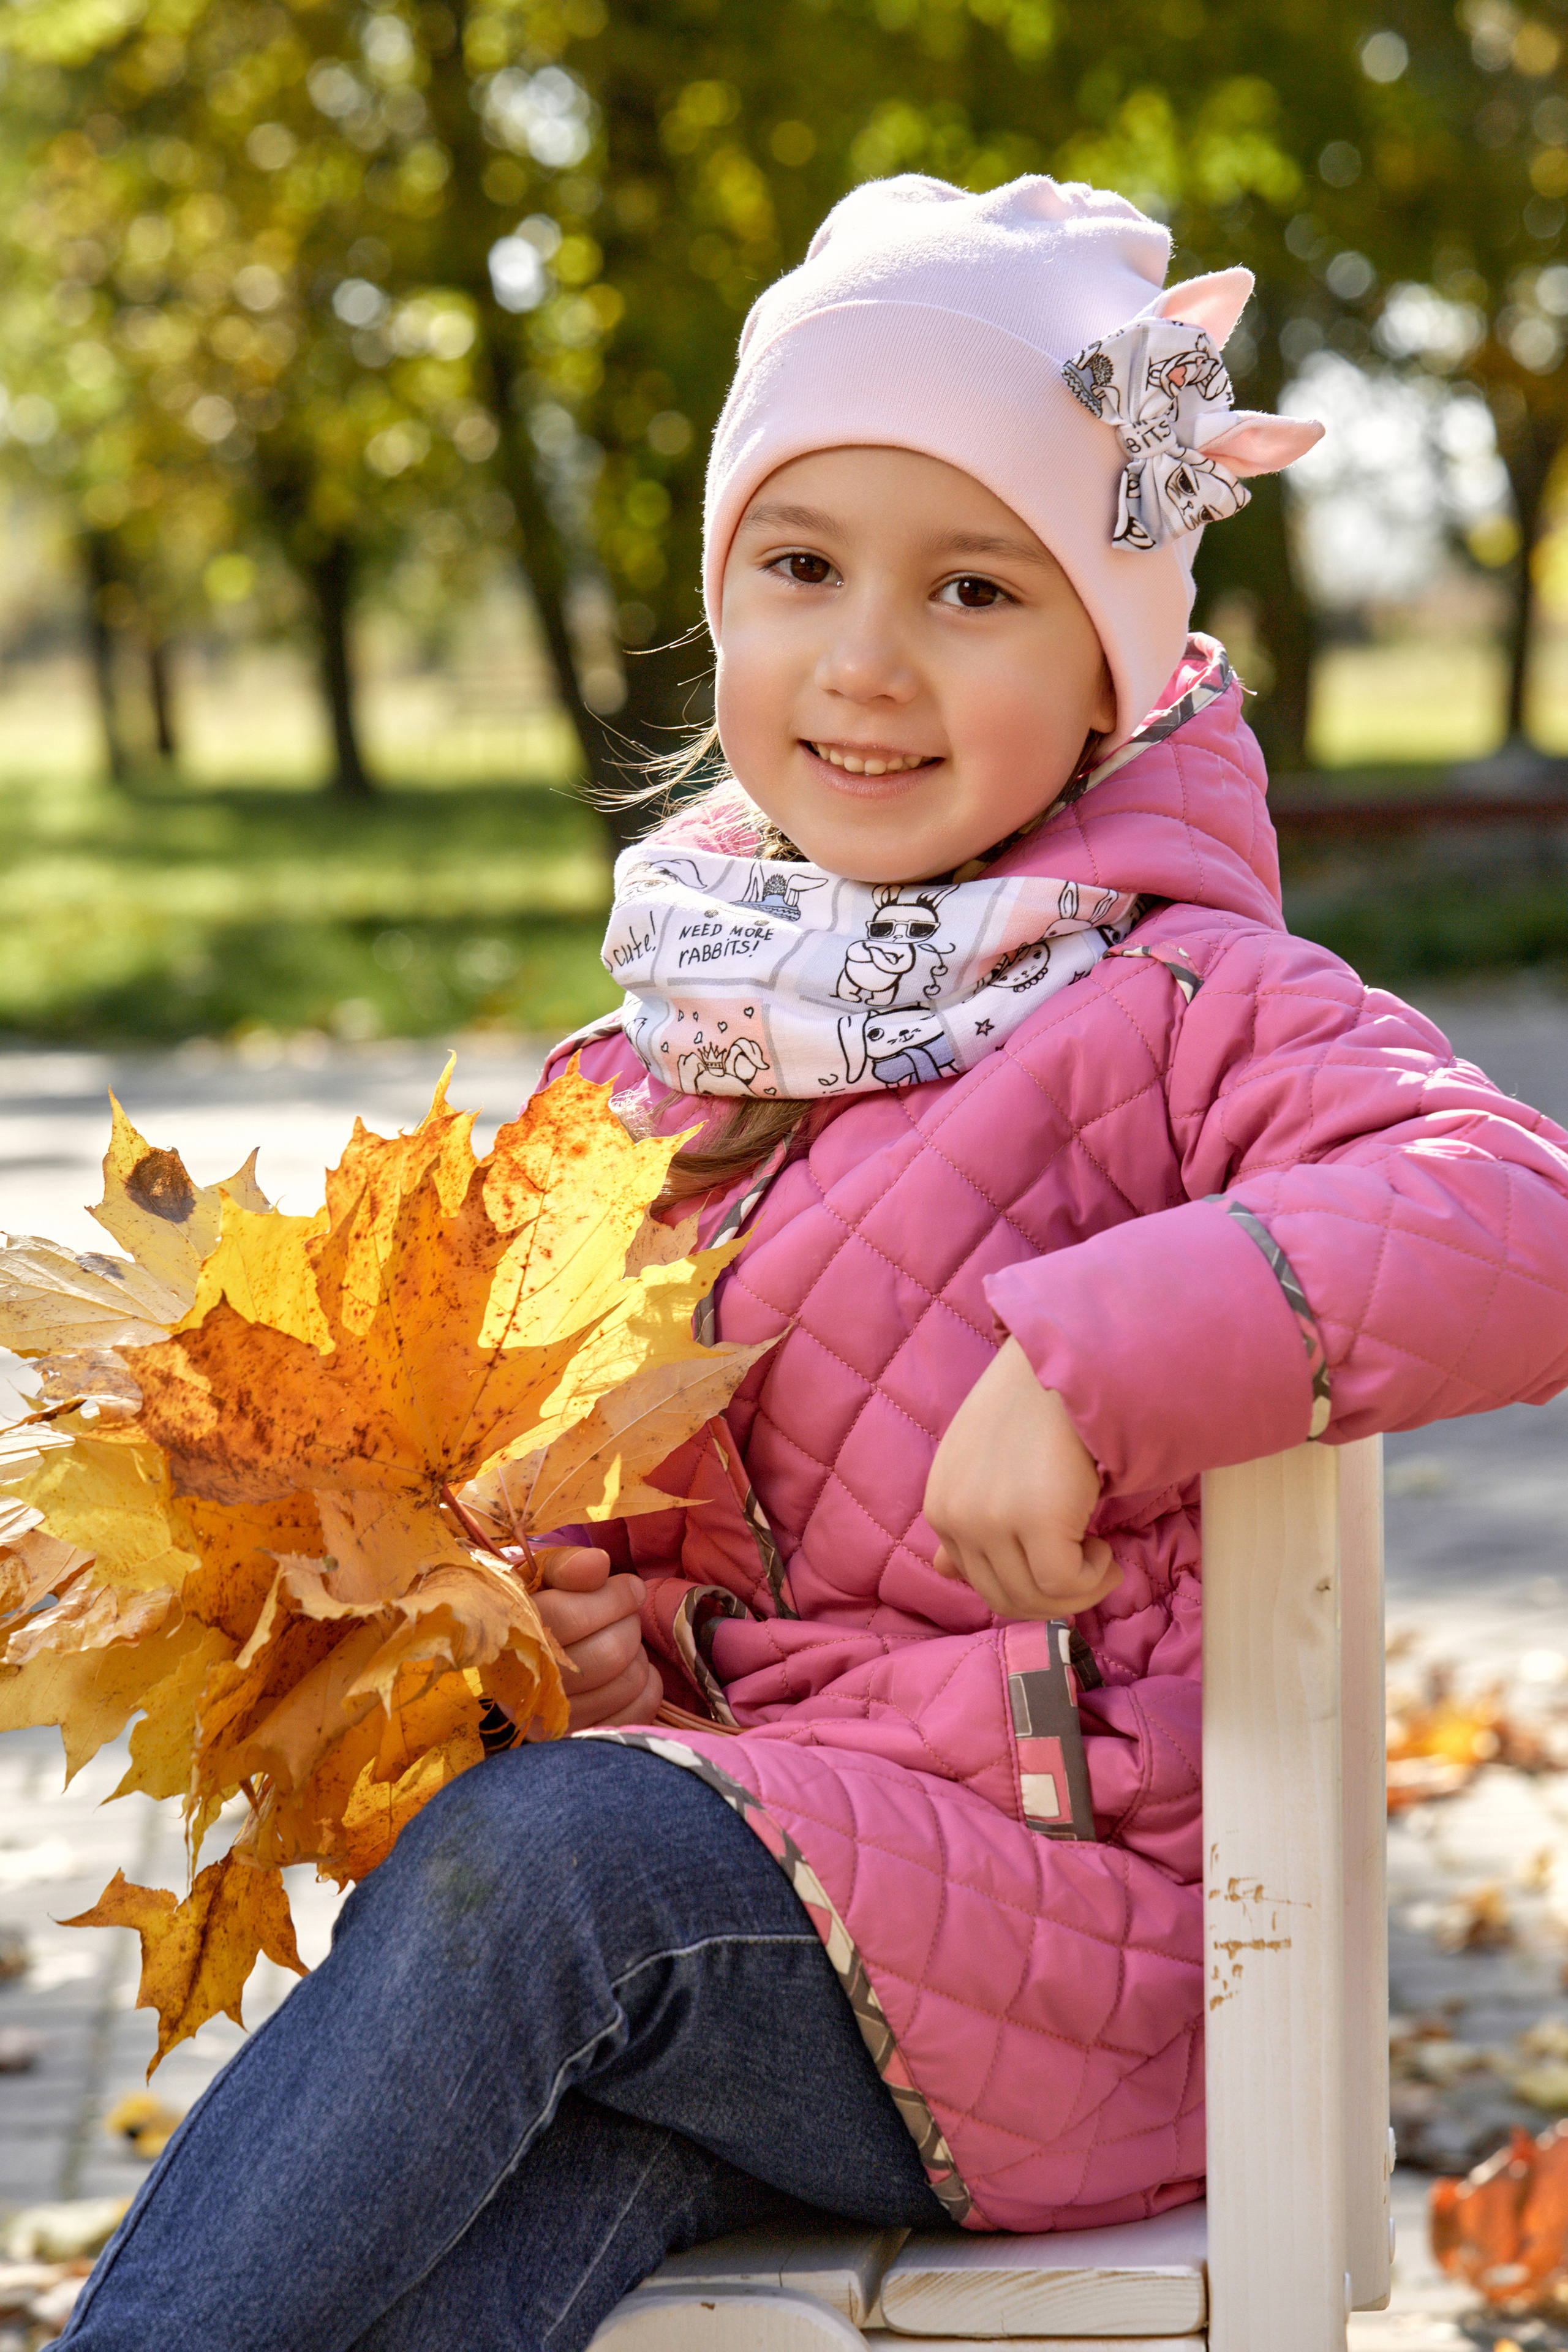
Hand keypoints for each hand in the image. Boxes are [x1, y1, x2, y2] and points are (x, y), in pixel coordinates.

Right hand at [530, 1547, 663, 1732]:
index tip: (628, 1588)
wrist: (517, 1663)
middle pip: (610, 1652)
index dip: (614, 1597)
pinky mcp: (579, 1740)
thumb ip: (566, 1566)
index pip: (571, 1617)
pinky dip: (646, 1687)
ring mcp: (553, 1721)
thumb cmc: (535, 1611)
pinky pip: (638, 1713)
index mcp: (512, 1636)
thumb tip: (597, 1563)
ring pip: (628, 1682)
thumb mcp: (539, 1579)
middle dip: (628, 1623)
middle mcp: (528, 1685)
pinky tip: (627, 1672)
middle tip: (622, 1615)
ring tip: (618, 1642)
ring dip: (636, 1655)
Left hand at [924, 1339, 1119, 1620]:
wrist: (1068, 1361)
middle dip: (1055, 1598)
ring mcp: (990, 1519)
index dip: (1027, 1584)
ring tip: (1100, 1554)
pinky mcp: (1034, 1519)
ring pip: (1035, 1597)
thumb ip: (966, 1520)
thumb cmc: (1035, 1410)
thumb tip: (945, 1571)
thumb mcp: (982, 1466)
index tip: (1062, 1560)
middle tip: (1091, 1566)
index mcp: (940, 1504)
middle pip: (1004, 1598)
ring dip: (1079, 1589)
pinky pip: (1064, 1584)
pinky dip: (1092, 1577)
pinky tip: (1104, 1546)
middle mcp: (955, 1516)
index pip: (976, 1581)